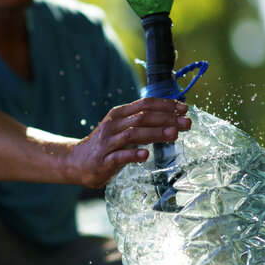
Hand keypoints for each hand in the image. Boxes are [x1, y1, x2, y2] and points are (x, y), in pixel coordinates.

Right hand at [65, 98, 190, 187]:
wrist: (77, 161)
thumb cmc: (106, 144)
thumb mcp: (122, 127)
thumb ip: (141, 122)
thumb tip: (172, 118)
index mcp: (119, 114)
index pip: (145, 104)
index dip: (166, 105)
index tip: (184, 108)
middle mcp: (113, 125)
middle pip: (142, 117)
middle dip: (167, 118)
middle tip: (187, 122)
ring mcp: (108, 142)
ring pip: (133, 134)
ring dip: (155, 133)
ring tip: (174, 134)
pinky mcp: (104, 160)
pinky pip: (119, 156)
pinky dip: (133, 155)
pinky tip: (145, 156)